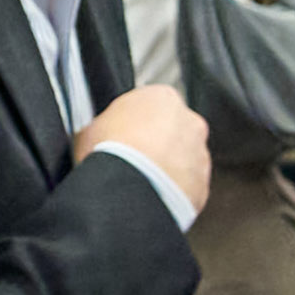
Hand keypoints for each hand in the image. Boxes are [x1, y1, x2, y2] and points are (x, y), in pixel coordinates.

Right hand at [80, 78, 213, 221]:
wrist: (128, 190)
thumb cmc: (109, 152)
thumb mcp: (91, 127)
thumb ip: (106, 124)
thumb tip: (101, 134)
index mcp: (162, 97)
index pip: (151, 107)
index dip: (135, 125)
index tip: (124, 139)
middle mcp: (189, 121)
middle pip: (173, 133)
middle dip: (156, 147)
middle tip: (133, 163)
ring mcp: (199, 154)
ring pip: (183, 161)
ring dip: (167, 170)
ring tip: (140, 184)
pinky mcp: (202, 185)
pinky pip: (187, 188)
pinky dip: (173, 193)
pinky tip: (152, 198)